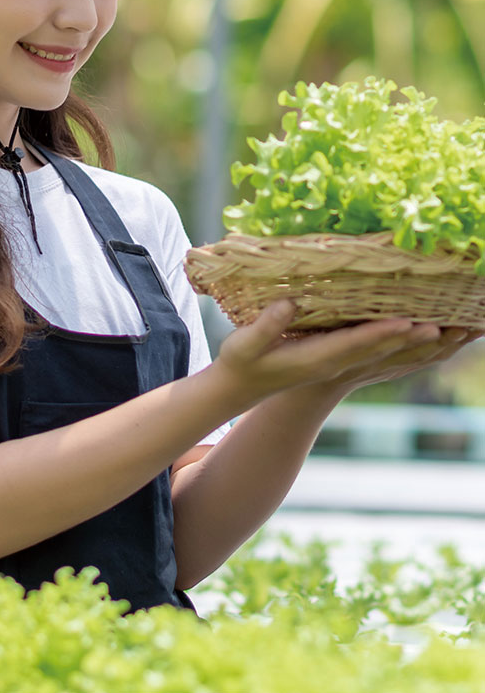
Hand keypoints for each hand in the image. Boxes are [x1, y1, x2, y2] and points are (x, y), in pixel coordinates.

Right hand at [213, 301, 477, 404]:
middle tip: (449, 323)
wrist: (240, 389)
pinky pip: (380, 355)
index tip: (409, 321)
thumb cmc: (240, 362)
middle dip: (415, 337)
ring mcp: (339, 365)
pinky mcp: (339, 361)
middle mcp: (334, 364)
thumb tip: (289, 304)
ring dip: (419, 344)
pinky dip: (404, 347)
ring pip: (387, 354)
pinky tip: (423, 336)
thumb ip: (266, 325)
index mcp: (315, 359)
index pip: (355, 344)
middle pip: (382, 350)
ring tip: (452, 330)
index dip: (382, 333)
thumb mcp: (244, 343)